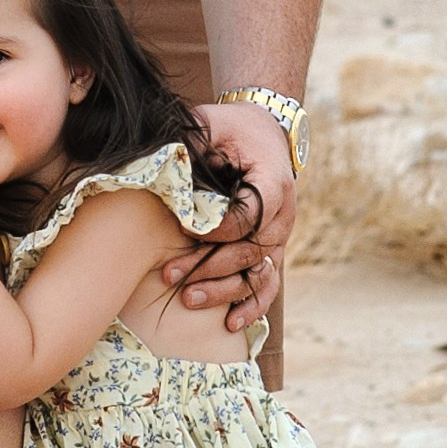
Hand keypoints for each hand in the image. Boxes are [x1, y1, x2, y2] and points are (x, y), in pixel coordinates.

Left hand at [165, 103, 291, 330]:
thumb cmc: (230, 128)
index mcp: (272, 183)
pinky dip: (252, 305)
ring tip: (189, 300)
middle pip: (251, 251)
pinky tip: (231, 324)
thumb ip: (190, 139)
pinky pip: (267, 284)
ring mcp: (278, 237)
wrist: (262, 132)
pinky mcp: (270, 250)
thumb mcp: (209, 123)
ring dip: (224, 290)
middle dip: (209, 267)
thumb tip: (164, 161)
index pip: (250, 216)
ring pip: (258, 274)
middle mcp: (282, 215)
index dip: (218, 229)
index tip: (185, 229)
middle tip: (170, 275)